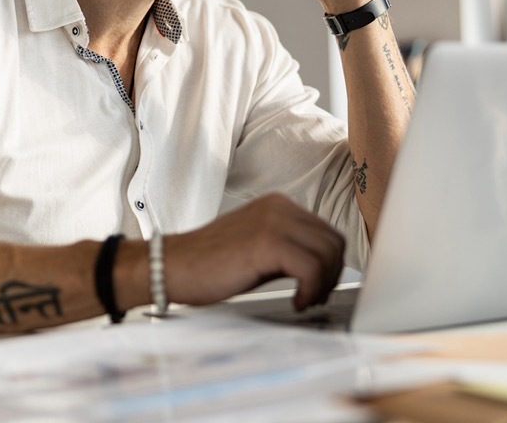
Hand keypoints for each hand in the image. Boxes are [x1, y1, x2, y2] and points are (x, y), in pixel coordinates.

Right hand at [164, 193, 345, 311]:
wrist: (172, 266)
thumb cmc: (209, 263)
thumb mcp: (258, 247)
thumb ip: (288, 248)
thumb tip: (323, 267)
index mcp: (278, 204)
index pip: (328, 232)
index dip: (331, 265)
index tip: (317, 286)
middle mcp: (278, 206)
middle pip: (334, 241)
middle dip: (332, 275)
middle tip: (314, 296)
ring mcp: (272, 222)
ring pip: (328, 254)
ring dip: (323, 284)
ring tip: (304, 299)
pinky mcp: (265, 243)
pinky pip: (311, 268)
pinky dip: (310, 291)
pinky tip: (295, 302)